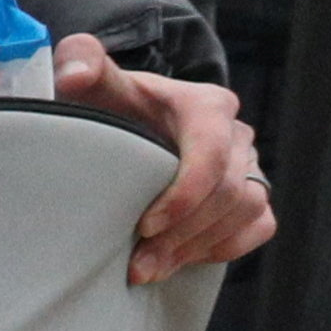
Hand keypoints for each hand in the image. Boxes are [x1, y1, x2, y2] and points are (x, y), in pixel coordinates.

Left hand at [50, 39, 275, 286]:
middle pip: (230, 191)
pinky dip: (225, 247)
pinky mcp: (253, 191)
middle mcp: (236, 134)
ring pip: (248, 210)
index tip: (145, 226)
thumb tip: (71, 72)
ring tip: (152, 267)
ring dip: (200, 245)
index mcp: (205, 106)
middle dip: (183, 233)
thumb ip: (80, 63)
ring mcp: (249, 164)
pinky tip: (183, 259)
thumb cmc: (114, 107)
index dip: (184, 196)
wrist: (135, 123)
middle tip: (139, 264)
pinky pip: (260, 224)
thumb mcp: (95, 85)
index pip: (212, 154)